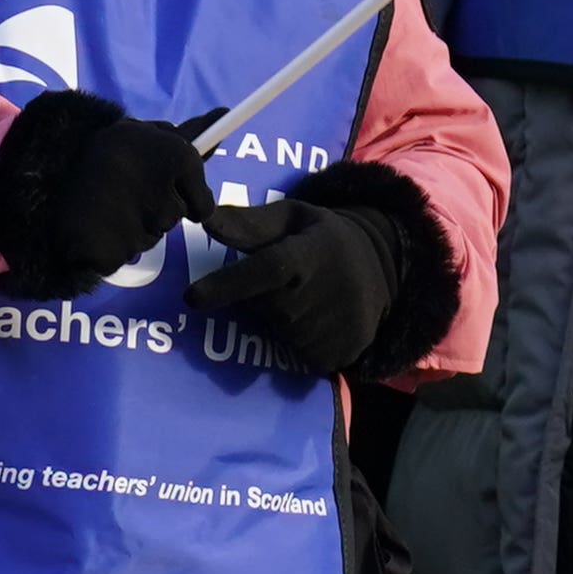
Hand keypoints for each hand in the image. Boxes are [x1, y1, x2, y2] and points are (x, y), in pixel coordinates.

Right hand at [0, 90, 205, 298]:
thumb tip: (223, 117)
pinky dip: (109, 244)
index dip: (181, 197)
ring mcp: (143, 227)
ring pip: (149, 237)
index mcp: (177, 158)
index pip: (202, 204)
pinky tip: (92, 222)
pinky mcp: (118, 252)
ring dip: (131, 225)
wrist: (38, 171)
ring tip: (102, 202)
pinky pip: (123, 255)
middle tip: (121, 190)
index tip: (157, 185)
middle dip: (153, 209)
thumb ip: (183, 137)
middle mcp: (166, 194)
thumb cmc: (96, 149)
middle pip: (173, 221)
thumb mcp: (138, 133)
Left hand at [190, 186, 423, 379]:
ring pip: (281, 333)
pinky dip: (297, 343)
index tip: (191, 298)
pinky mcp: (345, 352)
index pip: (265, 269)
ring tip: (304, 299)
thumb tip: (205, 219)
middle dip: (260, 299)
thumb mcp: (291, 217)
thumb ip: (249, 223)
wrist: (382, 268)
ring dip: (279, 321)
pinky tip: (314, 320)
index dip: (228, 284)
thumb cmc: (319, 239)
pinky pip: (299, 356)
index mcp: (310, 253)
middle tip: (283, 283)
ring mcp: (339, 327)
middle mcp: (326, 292)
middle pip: (266, 307)